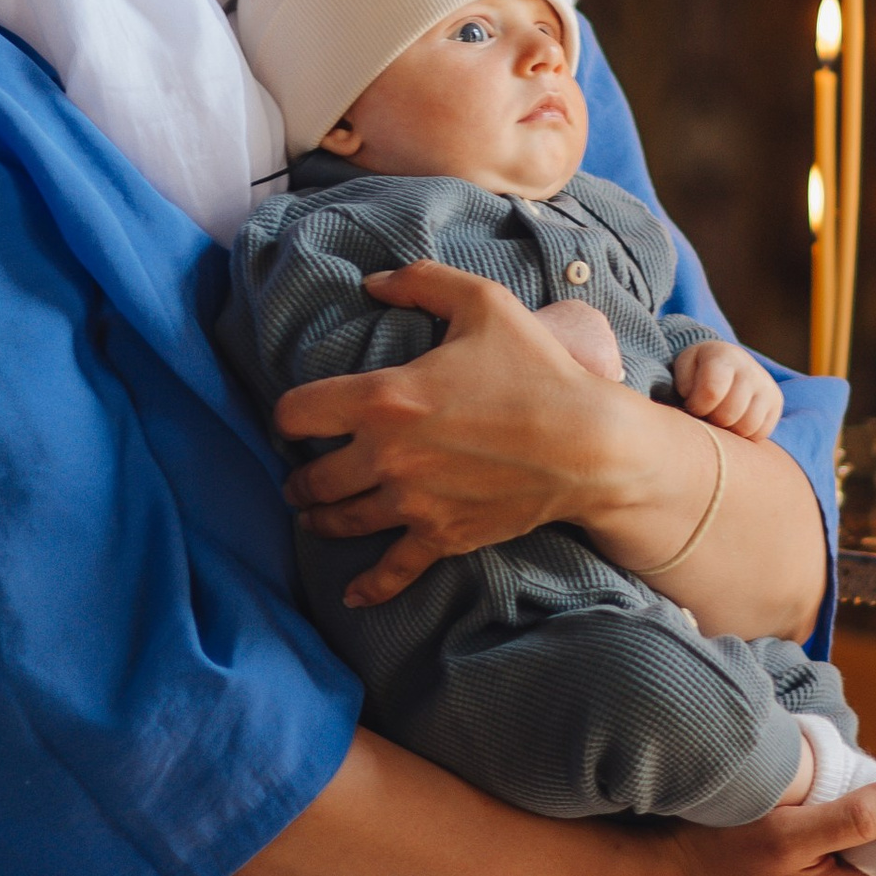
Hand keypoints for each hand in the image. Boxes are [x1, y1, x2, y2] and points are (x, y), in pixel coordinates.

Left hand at [278, 263, 638, 605]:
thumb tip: (372, 282)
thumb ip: (421, 281)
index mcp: (384, 397)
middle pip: (312, 476)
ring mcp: (413, 503)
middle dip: (299, 475)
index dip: (287, 414)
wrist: (588, 445)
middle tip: (299, 474)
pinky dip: (369, 586)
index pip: (298, 411)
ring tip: (313, 515)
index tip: (293, 418)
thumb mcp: (482, 303)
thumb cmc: (537, 369)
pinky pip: (393, 570)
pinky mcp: (443, 536)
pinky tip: (351, 594)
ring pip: (342, 520)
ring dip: (320, 519)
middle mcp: (387, 455)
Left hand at [674, 339, 782, 440]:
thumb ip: (684, 383)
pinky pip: (760, 432)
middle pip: (729, 414)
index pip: (712, 392)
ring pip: (747, 426)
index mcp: (724, 356)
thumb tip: (696, 404)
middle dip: (712, 419)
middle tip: (706, 414)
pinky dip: (744, 434)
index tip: (692, 405)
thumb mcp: (684, 368)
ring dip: (729, 430)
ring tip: (719, 417)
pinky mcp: (776, 402)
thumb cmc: (699, 370)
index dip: (697, 406)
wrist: (726, 362)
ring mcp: (766, 386)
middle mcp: (750, 369)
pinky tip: (734, 420)